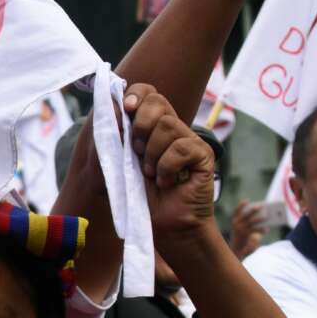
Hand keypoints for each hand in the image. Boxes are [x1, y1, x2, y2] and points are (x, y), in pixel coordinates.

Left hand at [125, 85, 216, 239]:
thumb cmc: (141, 196)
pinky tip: (167, 182)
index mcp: (151, 126)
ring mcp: (189, 140)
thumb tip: (113, 105)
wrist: (163, 224)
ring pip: (167, 126)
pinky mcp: (202, 155)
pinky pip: (181, 147)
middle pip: (157, 102)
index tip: (126, 108)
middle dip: (139, 125)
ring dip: (151, 154)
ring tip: (152, 174)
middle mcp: (172, 128)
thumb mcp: (120, 162)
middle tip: (136, 152)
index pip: (148, 93)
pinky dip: (167, 167)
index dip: (136, 95)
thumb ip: (116, 135)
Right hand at [229, 199, 265, 258]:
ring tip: (267, 217)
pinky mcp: (245, 235)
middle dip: (253, 210)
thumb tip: (260, 218)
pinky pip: (256, 230)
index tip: (246, 200)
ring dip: (260, 219)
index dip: (240, 205)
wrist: (235, 250)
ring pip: (252, 221)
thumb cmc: (240, 238)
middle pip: (245, 214)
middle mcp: (236, 224)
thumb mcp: (241, 229)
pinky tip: (267, 229)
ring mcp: (240, 229)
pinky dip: (262, 229)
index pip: (236, 211)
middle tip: (261, 206)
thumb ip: (247, 223)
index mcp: (233, 221)